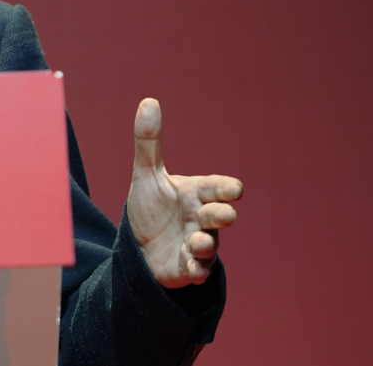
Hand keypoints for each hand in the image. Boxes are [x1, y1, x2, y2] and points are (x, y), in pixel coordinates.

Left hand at [126, 98, 242, 288]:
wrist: (139, 245)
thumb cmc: (151, 207)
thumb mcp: (146, 174)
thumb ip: (149, 141)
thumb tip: (149, 100)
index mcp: (197, 194)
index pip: (220, 188)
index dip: (228, 189)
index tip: (232, 190)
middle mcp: (202, 219)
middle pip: (222, 216)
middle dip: (222, 215)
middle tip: (218, 214)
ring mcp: (199, 245)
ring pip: (211, 245)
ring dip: (205, 244)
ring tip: (196, 240)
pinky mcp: (189, 268)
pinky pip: (199, 271)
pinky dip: (197, 269)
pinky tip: (191, 265)